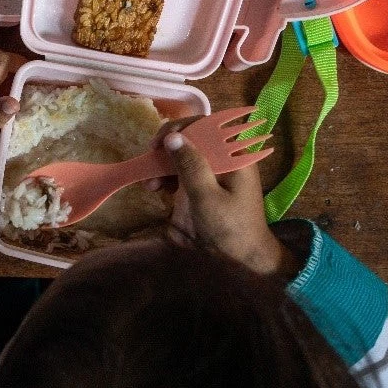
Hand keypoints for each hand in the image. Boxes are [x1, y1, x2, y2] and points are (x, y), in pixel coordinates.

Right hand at [145, 121, 299, 278]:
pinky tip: (153, 188)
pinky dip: (163, 178)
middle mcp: (221, 161)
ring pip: (180, 157)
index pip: (206, 127)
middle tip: (149, 159)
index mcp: (233, 157)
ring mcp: (209, 175)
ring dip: (161, 164)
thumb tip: (172, 138)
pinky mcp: (197, 189)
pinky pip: (177, 174)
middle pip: (190, 140)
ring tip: (149, 182)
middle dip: (166, 148)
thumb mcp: (207, 197)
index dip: (180, 129)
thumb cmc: (230, 228)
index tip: (159, 142)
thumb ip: (190, 166)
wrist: (239, 260)